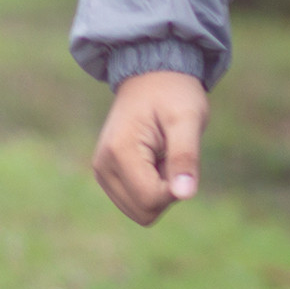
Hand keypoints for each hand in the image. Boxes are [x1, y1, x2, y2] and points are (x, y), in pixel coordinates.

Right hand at [92, 70, 209, 225]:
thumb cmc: (173, 93)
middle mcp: (103, 166)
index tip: (180, 158)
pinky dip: (151, 187)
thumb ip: (185, 157)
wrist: (151, 76)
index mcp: (119, 153)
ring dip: (159, 190)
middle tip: (171, 155)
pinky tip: (154, 158)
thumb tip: (185, 195)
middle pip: (144, 213)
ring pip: (140, 211)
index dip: (176, 188)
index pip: (151, 201)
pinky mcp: (107, 174)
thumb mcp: (188, 119)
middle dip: (166, 192)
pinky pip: (135, 202)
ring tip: (162, 155)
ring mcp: (102, 172)